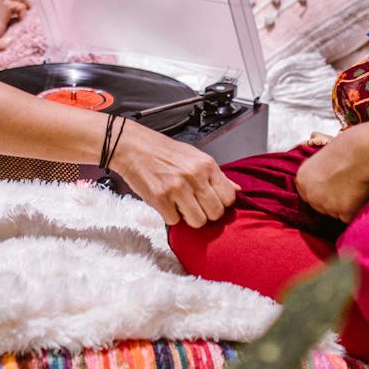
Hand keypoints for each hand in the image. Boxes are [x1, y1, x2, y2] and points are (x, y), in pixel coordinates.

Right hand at [109, 122, 237, 228]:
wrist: (132, 147)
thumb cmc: (163, 151)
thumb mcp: (195, 156)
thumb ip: (216, 175)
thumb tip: (236, 190)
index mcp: (206, 164)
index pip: (229, 197)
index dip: (221, 203)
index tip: (212, 202)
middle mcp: (194, 176)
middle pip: (215, 213)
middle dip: (206, 214)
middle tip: (195, 206)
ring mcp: (177, 188)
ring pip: (198, 221)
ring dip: (189, 218)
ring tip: (180, 206)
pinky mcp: (160, 199)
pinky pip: (174, 221)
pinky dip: (170, 215)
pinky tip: (165, 203)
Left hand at [295, 128, 368, 221]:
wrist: (365, 152)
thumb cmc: (348, 147)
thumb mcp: (324, 156)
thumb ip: (320, 171)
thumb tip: (326, 178)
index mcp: (302, 179)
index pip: (308, 193)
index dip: (323, 190)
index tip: (334, 184)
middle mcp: (310, 194)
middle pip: (320, 206)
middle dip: (333, 200)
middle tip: (347, 186)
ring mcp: (325, 205)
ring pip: (336, 212)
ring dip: (345, 205)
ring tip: (356, 186)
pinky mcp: (343, 213)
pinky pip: (350, 216)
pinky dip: (357, 209)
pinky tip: (362, 193)